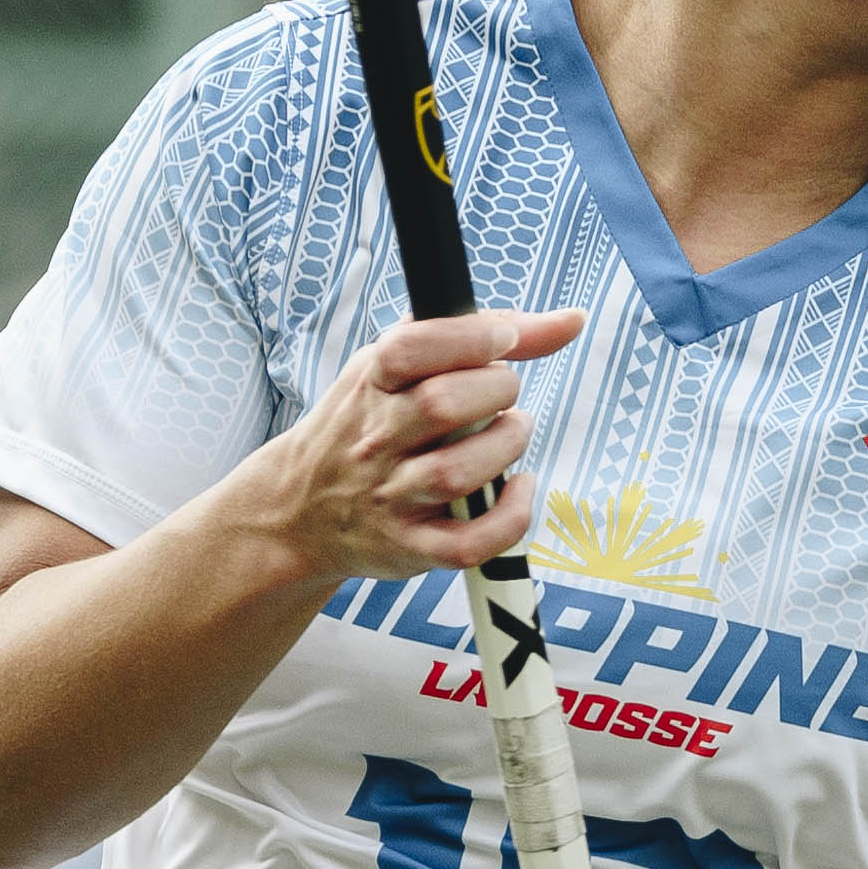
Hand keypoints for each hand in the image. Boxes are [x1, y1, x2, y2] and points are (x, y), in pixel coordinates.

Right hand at [227, 306, 582, 585]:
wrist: (299, 509)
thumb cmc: (368, 424)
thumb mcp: (395, 368)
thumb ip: (473, 336)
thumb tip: (569, 320)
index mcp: (371, 385)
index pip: (412, 349)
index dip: (470, 338)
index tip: (506, 338)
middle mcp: (376, 441)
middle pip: (444, 406)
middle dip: (497, 392)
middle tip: (504, 396)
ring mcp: (391, 498)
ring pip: (458, 474)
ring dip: (505, 446)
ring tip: (511, 433)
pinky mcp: (410, 548)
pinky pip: (470, 543)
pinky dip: (509, 516)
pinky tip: (517, 488)